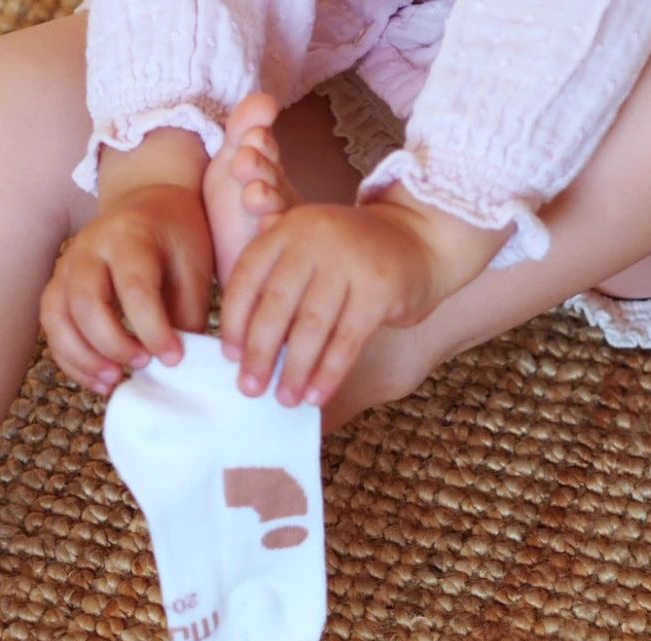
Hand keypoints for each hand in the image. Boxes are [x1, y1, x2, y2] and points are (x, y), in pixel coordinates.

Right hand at [41, 166, 213, 393]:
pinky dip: (71, 360)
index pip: (134, 288)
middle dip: (113, 344)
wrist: (149, 207)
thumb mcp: (194, 271)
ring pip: (58, 317)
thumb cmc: (177, 243)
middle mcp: (90, 248)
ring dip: (84, 358)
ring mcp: (67, 267)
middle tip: (144, 364)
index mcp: (131, 236)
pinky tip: (100, 379)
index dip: (153, 330)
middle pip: (86, 302)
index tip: (174, 359)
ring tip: (115, 380)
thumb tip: (175, 370)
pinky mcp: (58, 287)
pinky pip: (53, 328)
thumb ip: (187, 318)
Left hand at [220, 190, 505, 407]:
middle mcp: (315, 237)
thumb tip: (237, 348)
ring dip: (294, 370)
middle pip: (276, 305)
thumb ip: (275, 282)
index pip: (247, 277)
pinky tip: (315, 396)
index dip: (235, 321)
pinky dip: (328, 373)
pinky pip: (346, 341)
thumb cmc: (350, 260)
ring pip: (311, 327)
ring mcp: (349, 260)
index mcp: (288, 229)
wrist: (421, 239)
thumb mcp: (309, 253)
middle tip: (249, 389)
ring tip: (284, 400)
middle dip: (259, 353)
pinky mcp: (379, 287)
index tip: (230, 358)